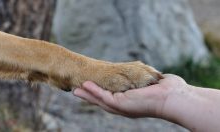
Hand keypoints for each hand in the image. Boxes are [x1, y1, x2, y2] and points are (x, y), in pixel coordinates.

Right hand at [73, 74, 187, 117]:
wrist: (174, 97)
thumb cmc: (168, 90)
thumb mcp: (152, 83)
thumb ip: (148, 80)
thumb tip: (155, 76)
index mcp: (130, 102)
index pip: (112, 97)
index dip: (100, 93)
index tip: (91, 88)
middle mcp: (124, 107)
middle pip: (102, 101)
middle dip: (90, 96)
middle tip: (77, 91)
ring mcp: (122, 106)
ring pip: (100, 101)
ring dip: (88, 95)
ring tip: (76, 90)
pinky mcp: (121, 104)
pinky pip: (104, 97)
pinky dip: (93, 91)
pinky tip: (85, 86)